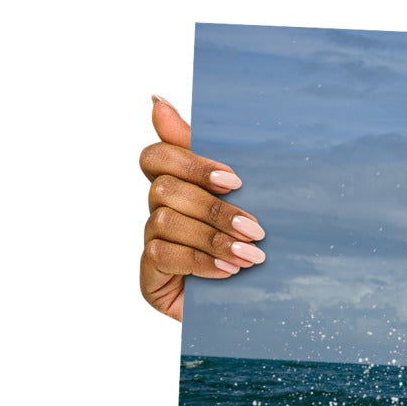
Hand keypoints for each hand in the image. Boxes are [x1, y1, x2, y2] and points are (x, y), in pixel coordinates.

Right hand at [138, 96, 265, 320]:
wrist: (257, 305)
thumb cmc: (251, 245)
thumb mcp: (246, 199)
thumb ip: (210, 155)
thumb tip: (156, 100)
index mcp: (179, 185)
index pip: (158, 156)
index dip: (191, 163)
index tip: (234, 180)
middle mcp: (159, 210)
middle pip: (165, 189)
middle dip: (215, 209)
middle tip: (257, 228)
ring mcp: (152, 242)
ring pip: (165, 221)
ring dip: (213, 238)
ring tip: (251, 256)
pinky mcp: (149, 275)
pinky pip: (162, 255)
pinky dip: (200, 262)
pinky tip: (229, 273)